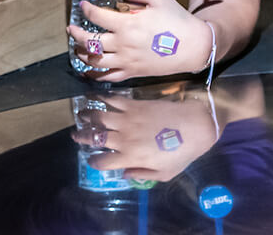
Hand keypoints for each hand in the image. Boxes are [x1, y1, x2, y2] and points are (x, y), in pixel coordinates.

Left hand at [67, 0, 211, 80]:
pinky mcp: (133, 72)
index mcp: (127, 24)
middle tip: (72, 28)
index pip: (96, 16)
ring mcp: (126, 61)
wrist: (194, 46)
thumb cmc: (178, 20)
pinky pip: (108, 76)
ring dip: (82, 54)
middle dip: (76, 34)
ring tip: (78, 47)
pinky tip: (88, 70)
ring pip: (94, 61)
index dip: (86, 8)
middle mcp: (123, 44)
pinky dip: (94, 75)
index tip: (83, 5)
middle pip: (89, 41)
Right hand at [72, 88, 221, 181]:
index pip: (102, 162)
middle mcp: (124, 138)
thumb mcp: (165, 174)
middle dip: (82, 137)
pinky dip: (101, 98)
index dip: (94, 162)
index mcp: (130, 157)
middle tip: (76, 135)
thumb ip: (143, 174)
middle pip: (94, 138)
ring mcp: (128, 119)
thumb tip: (125, 174)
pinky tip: (96, 97)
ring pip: (99, 117)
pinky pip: (112, 100)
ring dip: (86, 116)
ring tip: (80, 115)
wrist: (196, 124)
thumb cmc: (183, 152)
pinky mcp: (135, 104)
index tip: (93, 159)